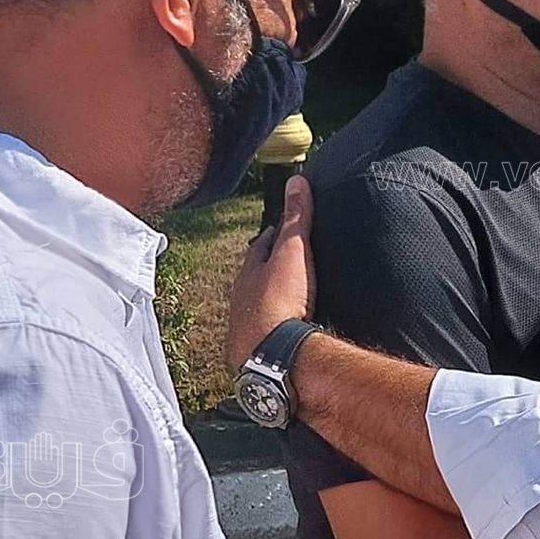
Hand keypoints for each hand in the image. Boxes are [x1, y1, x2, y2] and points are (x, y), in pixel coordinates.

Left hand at [227, 174, 315, 370]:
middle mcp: (243, 299)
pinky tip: (287, 329)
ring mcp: (247, 325)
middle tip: (285, 261)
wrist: (270, 358)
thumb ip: (296, 219)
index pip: (260, 246)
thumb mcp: (292, 253)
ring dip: (271, 298)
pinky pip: (266, 330)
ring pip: (258, 305)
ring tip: (289, 295)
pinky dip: (276, 324)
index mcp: (250, 273)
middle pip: (256, 277)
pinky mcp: (256, 349)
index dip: (273, 235)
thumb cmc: (278, 304)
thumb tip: (296, 181)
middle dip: (269, 268)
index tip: (283, 228)